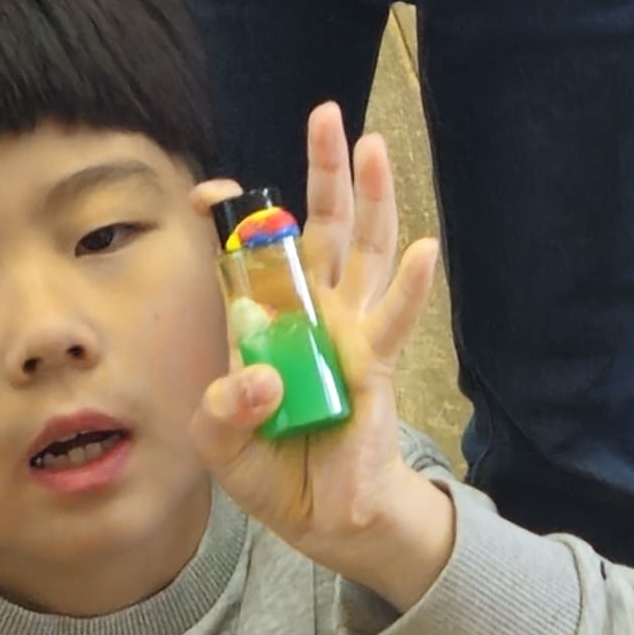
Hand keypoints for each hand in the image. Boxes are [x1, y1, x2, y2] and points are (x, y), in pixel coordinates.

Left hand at [194, 103, 459, 604]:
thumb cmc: (275, 470)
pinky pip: (395, 320)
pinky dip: (411, 287)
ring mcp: (350, 332)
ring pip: (365, 253)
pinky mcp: (378, 365)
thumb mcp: (221, 447)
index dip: (235, 218)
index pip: (253, 255)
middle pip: (323, 228)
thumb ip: (223, 413)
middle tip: (328, 114)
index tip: (210, 189)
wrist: (326, 520)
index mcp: (267, 321)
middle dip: (324, 172)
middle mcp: (312, 313)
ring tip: (373, 147)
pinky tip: (423, 250)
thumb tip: (263, 378)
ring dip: (372, 200)